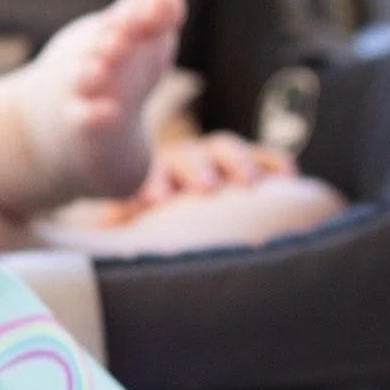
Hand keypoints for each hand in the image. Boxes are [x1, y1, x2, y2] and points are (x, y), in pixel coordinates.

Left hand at [82, 131, 294, 224]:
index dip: (152, 183)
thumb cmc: (152, 232)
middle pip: (188, 156)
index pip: (148, 173)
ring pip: (224, 149)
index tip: (154, 200)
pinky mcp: (249, 166)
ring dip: (237, 162)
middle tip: (205, 187)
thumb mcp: (129, 232)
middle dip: (195, 168)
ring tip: (250, 182)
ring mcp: (216, 161)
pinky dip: (275, 162)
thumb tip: (98, 240)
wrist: (178, 212)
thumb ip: (116, 233)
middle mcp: (182, 164)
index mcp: (150, 179)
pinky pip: (265, 157)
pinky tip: (291, 177)